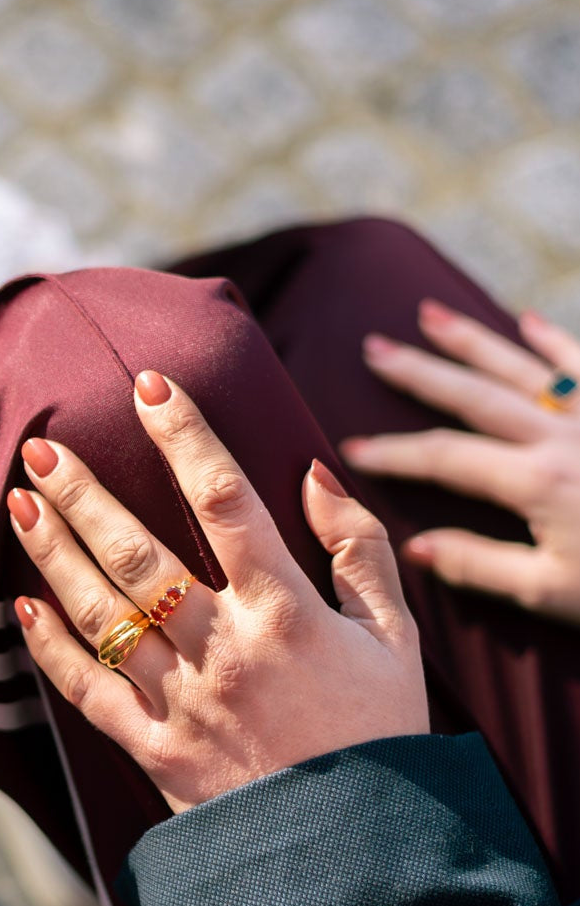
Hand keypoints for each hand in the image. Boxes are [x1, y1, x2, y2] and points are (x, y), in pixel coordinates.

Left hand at [7, 372, 427, 812]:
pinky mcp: (152, 751)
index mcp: (288, 614)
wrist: (359, 863)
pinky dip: (50, 649)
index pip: (227, 500)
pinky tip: (20, 605)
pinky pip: (87, 693)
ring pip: (101, 613)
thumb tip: (311, 471)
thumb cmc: (378, 737)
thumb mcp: (397, 639)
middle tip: (41, 444)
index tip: (149, 385)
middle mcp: (225, 650)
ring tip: (18, 501)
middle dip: (84, 492)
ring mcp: (181, 703)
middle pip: (138, 553)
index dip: (184, 435)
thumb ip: (360, 550)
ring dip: (54, 553)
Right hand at [342, 300, 579, 624]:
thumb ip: (482, 565)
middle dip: (419, 372)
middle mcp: (562, 436)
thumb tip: (413, 546)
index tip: (347, 447)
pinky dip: (556, 341)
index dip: (392, 452)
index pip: (444, 458)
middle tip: (373, 346)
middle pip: (475, 395)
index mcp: (536, 482)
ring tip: (428, 314)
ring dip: (473, 340)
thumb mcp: (555, 591)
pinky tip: (526, 321)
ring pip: (525, 367)